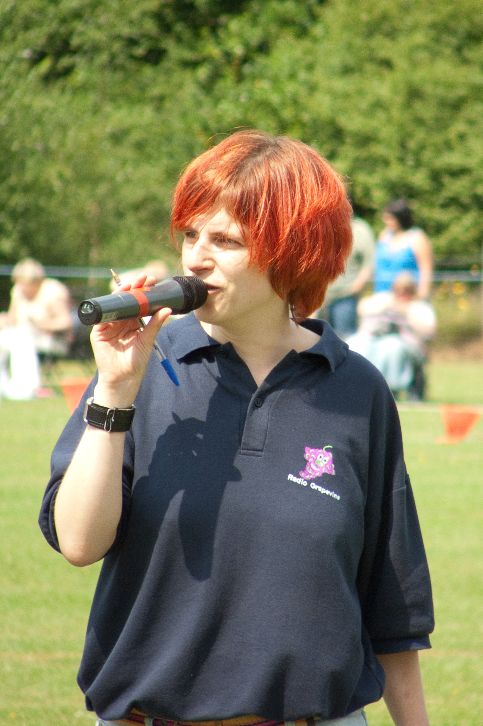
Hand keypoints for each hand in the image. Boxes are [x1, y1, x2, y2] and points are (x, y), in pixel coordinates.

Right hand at [90, 274, 171, 406]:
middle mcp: (120, 321)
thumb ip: (155, 324)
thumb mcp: (147, 340)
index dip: (143, 291)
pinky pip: (101, 316)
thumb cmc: (136, 361)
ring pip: (113, 305)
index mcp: (132, 322)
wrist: (123, 378)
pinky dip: (107, 308)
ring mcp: (108, 325)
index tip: (152, 280)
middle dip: (134, 288)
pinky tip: (115, 301)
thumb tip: (167, 309)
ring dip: (121, 294)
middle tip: (144, 278)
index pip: (137, 302)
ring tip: (132, 286)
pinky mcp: (98, 331)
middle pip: (125, 300)